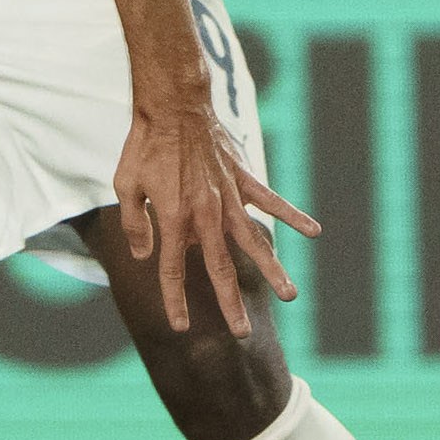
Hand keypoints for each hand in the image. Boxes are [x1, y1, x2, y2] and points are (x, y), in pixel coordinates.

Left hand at [113, 101, 316, 336]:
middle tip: (243, 333)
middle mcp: (205, 214)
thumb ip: (133, 224)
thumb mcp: (124, 186)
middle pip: (220, 267)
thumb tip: (145, 255)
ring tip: (289, 296)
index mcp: (173, 219)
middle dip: (230, 302)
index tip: (181, 326)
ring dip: (272, 269)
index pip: (172, 270)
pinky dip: (293, 216)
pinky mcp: (244, 179)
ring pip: (254, 241)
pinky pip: (273, 201)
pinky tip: (315, 232)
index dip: (175, 299)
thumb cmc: (144, 147)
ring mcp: (229, 197)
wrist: (173, 107)